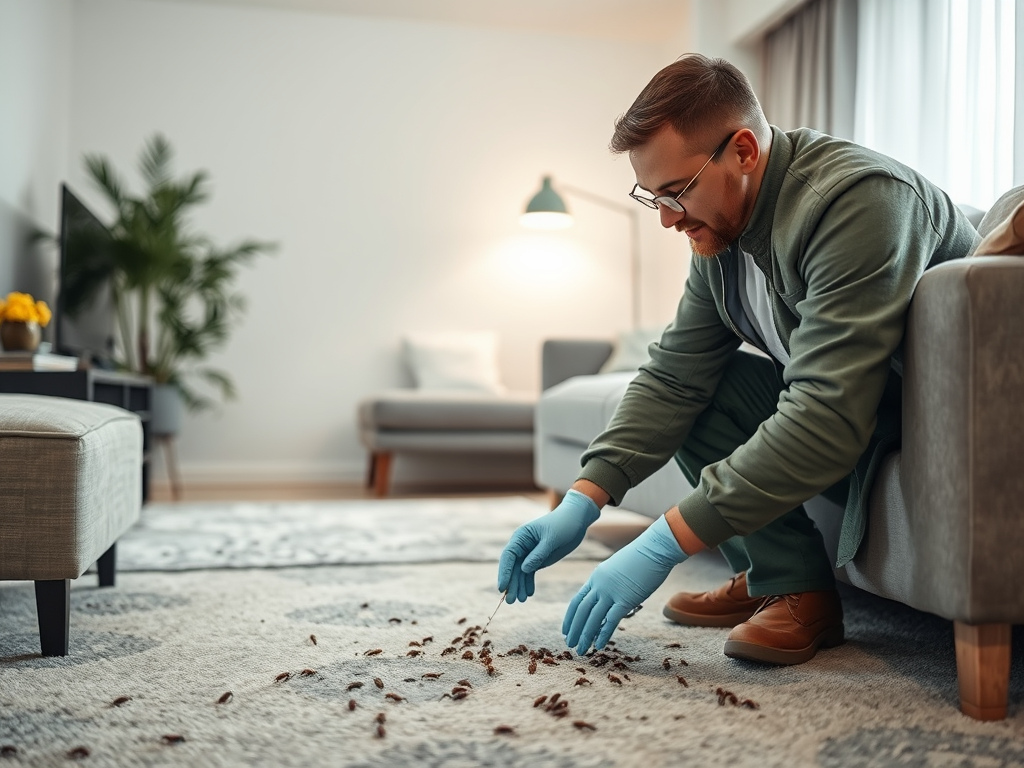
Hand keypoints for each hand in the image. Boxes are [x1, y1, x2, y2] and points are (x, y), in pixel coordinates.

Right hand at [497, 489, 600, 603]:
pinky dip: (528, 583)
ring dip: (519, 586)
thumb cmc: (563, 525)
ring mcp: (528, 553)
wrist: (576, 521)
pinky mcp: (537, 559)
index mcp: (521, 536)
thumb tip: (524, 569)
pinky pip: (529, 573)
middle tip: (511, 601)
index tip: (502, 587)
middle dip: (511, 584)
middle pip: (512, 567)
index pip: (508, 556)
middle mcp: (521, 545)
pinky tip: (529, 594)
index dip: (504, 572)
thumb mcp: (552, 539)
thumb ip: (538, 554)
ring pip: (520, 572)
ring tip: (521, 601)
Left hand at [562, 515, 688, 654]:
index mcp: (596, 577)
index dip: (570, 617)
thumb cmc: (641, 558)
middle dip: (574, 630)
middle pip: (581, 611)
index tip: (566, 630)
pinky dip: (603, 634)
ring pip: (593, 618)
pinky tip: (598, 646)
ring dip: (585, 636)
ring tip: (580, 650)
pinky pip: (611, 620)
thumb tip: (611, 599)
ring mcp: (611, 592)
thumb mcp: (617, 569)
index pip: (577, 600)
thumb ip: (610, 584)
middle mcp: (599, 585)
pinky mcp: (626, 599)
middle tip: (569, 644)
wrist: (654, 549)